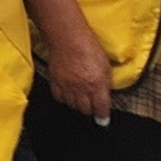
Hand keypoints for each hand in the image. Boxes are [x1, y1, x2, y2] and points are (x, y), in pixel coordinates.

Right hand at [43, 6, 116, 123]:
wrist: (68, 39)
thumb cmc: (89, 49)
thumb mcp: (105, 67)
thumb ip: (105, 84)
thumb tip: (104, 97)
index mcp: (97, 85)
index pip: (101, 109)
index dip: (103, 117)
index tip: (103, 121)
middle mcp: (82, 88)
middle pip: (85, 110)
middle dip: (90, 110)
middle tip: (91, 106)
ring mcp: (67, 86)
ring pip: (72, 105)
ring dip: (77, 105)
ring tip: (80, 99)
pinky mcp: (55, 81)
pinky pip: (59, 97)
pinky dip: (64, 98)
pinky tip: (67, 94)